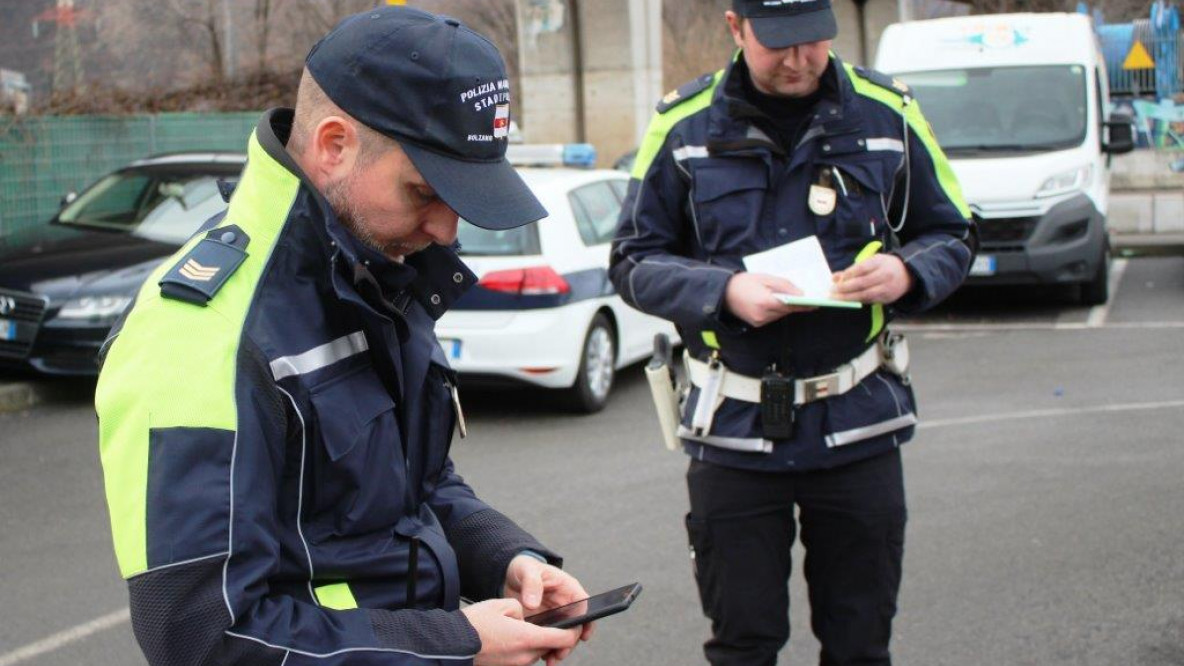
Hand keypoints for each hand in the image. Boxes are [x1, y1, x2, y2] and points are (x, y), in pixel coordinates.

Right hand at [461, 598, 578, 665]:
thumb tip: (526, 618)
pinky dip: (523, 648)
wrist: (451, 644)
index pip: (563, 638)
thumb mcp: (503, 605)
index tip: (575, 624)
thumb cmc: (475, 623)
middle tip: (549, 622)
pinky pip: (523, 657)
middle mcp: (525, 656)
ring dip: (536, 642)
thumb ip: (523, 610)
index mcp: (527, 638)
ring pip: (536, 652)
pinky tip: (511, 637)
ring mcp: (516, 665)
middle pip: (550, 646)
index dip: (573, 631)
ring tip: (522, 627)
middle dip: (553, 636)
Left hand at [504, 556, 594, 661]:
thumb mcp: (528, 570)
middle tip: (560, 653)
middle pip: (575, 626)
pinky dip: (546, 648)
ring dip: (559, 648)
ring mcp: (555, 615)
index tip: (583, 635)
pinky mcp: (544, 624)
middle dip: (570, 641)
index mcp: (567, 588)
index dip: (587, 621)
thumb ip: (531, 584)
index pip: (584, 606)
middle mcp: (565, 604)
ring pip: (563, 635)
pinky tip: (540, 656)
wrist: (509, 575)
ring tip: (550, 660)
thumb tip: (533, 604)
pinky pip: (549, 638)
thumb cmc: (524, 567)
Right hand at [724, 272, 815, 327]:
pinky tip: (776, 303)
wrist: (723, 292)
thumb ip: (784, 286)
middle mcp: (763, 315)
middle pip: (786, 311)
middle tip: (806, 299)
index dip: (805, 305)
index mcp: (766, 302)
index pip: (791, 305)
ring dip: (785, 308)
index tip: (816, 303)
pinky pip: (772, 318)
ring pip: (780, 315)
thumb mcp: (766, 278)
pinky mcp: (756, 324)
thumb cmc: (744, 282)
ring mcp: (759, 321)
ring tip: (790, 299)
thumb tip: (802, 293)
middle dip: (795, 305)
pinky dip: (776, 311)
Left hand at [831, 254, 913, 303]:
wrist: (907, 274)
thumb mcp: (872, 261)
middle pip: (862, 283)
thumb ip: (853, 269)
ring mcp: (886, 288)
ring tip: (836, 298)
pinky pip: (869, 300)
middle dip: (845, 288)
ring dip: (849, 298)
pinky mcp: (887, 298)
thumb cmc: (885, 266)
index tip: (836, 279)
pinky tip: (848, 301)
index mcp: (880, 262)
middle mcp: (884, 275)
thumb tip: (835, 277)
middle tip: (832, 291)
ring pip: (865, 295)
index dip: (848, 274)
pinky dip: (857, 301)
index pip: (861, 268)